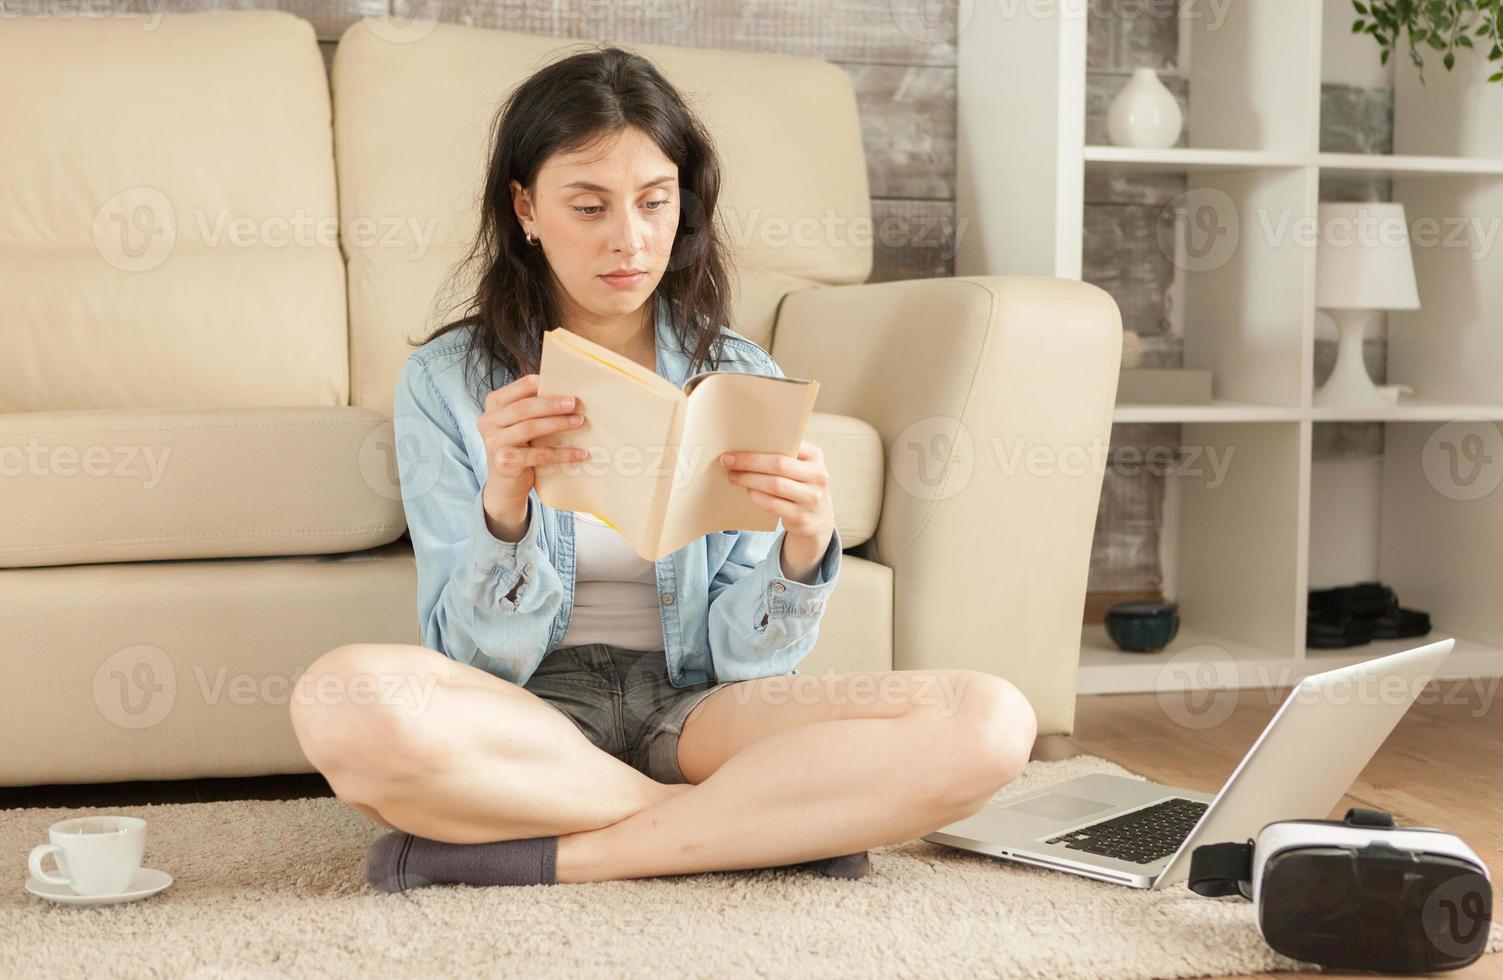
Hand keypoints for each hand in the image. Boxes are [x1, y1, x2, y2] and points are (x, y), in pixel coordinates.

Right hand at [476, 373, 588, 536]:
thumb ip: (534, 409)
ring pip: (529, 428)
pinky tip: (579, 453)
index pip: (520, 387)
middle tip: (575, 403)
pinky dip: (561, 453)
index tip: (566, 383)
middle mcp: (489, 421)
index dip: (543, 384)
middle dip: (552, 404)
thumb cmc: (518, 449)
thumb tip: (568, 394)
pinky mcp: (505, 462)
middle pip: (524, 407)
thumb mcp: (521, 425)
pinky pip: (538, 455)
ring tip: (579, 422)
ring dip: (557, 424)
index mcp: (494, 405)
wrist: (505, 486)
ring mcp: (495, 442)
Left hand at [719, 440, 834, 584]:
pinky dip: (757, 496)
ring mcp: (811, 498)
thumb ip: (784, 454)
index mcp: (815, 457)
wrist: (818, 518)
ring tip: (733, 476)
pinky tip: (747, 491)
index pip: (788, 444)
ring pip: (775, 485)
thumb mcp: (801, 466)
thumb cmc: (801, 485)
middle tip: (728, 461)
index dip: (760, 445)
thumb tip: (745, 444)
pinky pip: (773, 504)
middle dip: (749, 462)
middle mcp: (818, 476)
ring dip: (749, 479)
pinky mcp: (801, 517)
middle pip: (779, 464)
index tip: (737, 445)